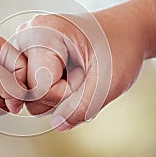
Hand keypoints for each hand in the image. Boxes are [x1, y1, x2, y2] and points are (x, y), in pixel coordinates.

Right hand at [16, 11, 145, 130]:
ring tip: (77, 72)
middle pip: (28, 93)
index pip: (38, 88)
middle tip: (83, 74)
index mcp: (44, 33)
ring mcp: (27, 43)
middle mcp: (28, 34)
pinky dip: (53, 88)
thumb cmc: (121, 48)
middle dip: (58, 95)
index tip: (85, 75)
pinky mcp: (31, 52)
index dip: (65, 94)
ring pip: (29, 94)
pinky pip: (33, 87)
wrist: (128, 30)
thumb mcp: (108, 81)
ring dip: (56, 94)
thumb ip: (82, 107)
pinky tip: (69, 72)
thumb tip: (57, 125)